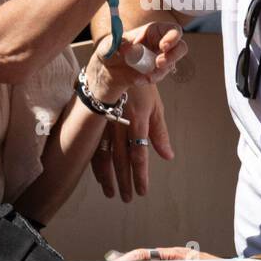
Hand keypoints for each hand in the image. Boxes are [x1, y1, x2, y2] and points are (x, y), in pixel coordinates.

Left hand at [85, 21, 185, 103]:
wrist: (107, 70)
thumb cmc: (110, 50)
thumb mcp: (110, 44)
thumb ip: (117, 44)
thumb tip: (125, 47)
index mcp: (153, 31)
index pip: (172, 30)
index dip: (173, 37)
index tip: (163, 47)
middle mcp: (160, 44)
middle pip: (181, 47)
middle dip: (174, 56)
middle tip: (159, 63)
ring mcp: (160, 59)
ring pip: (171, 65)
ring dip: (159, 72)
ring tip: (143, 74)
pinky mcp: (156, 73)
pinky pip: (158, 76)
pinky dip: (148, 79)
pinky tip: (136, 79)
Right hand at [92, 81, 175, 201]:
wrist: (117, 62)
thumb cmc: (140, 84)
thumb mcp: (155, 106)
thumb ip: (160, 133)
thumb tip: (168, 156)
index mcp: (138, 120)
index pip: (139, 155)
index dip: (140, 176)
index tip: (142, 191)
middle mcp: (119, 124)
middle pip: (121, 160)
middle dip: (124, 182)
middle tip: (127, 198)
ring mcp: (104, 122)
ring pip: (104, 156)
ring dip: (108, 177)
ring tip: (112, 193)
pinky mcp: (93, 120)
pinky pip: (92, 146)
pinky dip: (95, 164)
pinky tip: (98, 176)